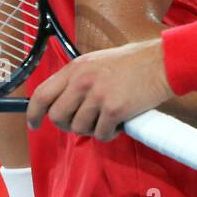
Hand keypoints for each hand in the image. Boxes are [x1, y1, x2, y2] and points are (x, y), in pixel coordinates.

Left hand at [26, 39, 172, 139]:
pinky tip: (120, 124)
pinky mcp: (114, 109)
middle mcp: (83, 81)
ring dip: (93, 130)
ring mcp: (98, 95)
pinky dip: (110, 134)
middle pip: (58, 117)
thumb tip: (65, 102)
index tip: (34, 124)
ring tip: (108, 119)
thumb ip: (79, 79)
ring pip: (80, 128)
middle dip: (69, 125)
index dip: (34, 113)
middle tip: (85, 123)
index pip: (42, 94)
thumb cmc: (135, 62)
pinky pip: (101, 134)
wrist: (163, 62)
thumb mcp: (98, 61)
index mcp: (76, 68)